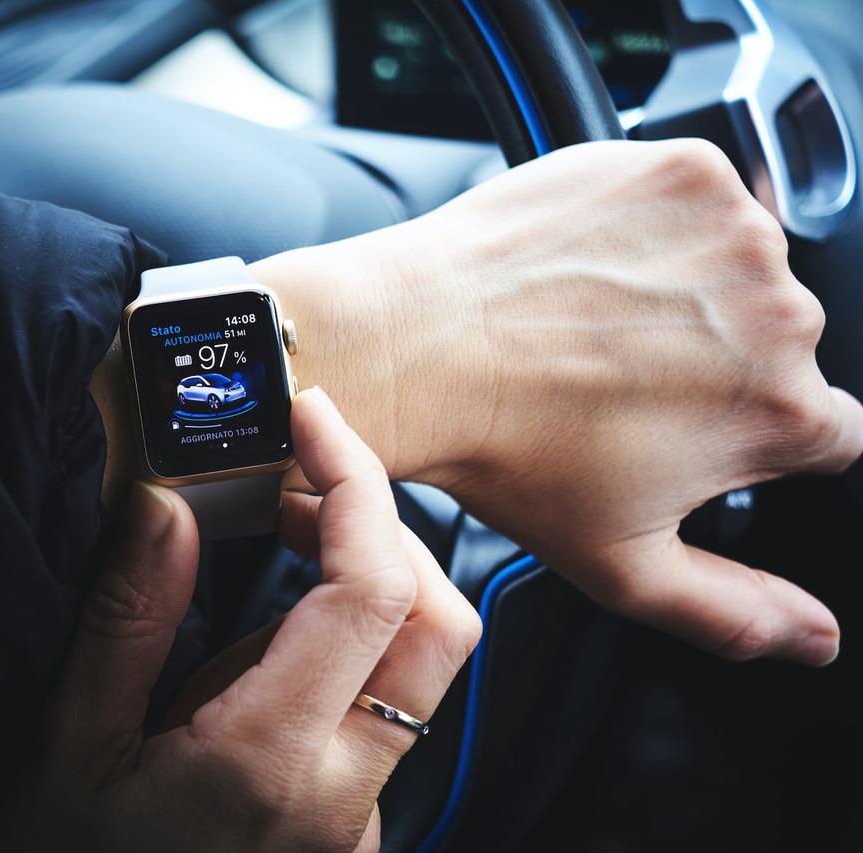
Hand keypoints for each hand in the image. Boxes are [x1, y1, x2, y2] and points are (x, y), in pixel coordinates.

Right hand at [0, 388, 479, 852]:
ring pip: (425, 670)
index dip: (355, 487)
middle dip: (384, 526)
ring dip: (373, 577)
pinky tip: (271, 624)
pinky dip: (352, 637)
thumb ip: (128, 615)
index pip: (372, 594)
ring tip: (279, 534)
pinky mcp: (347, 825)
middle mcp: (340, 796)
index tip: (311, 422)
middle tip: (296, 476)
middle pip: (440, 626)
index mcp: (268, 763)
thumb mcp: (69, 740)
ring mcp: (355, 820)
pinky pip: (384, 710)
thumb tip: (169, 502)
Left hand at [252, 138, 862, 665]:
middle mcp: (780, 317)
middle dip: (716, 359)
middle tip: (619, 375)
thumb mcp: (622, 566)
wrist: (413, 347)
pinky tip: (588, 263)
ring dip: (687, 285)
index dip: (751, 431)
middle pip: (778, 342)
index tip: (688, 423)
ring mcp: (734, 232)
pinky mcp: (682, 170)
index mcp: (781, 415)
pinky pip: (699, 195)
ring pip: (740, 266)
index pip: (822, 430)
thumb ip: (734, 612)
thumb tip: (814, 638)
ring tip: (592, 318)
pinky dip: (656, 220)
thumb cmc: (505, 454)